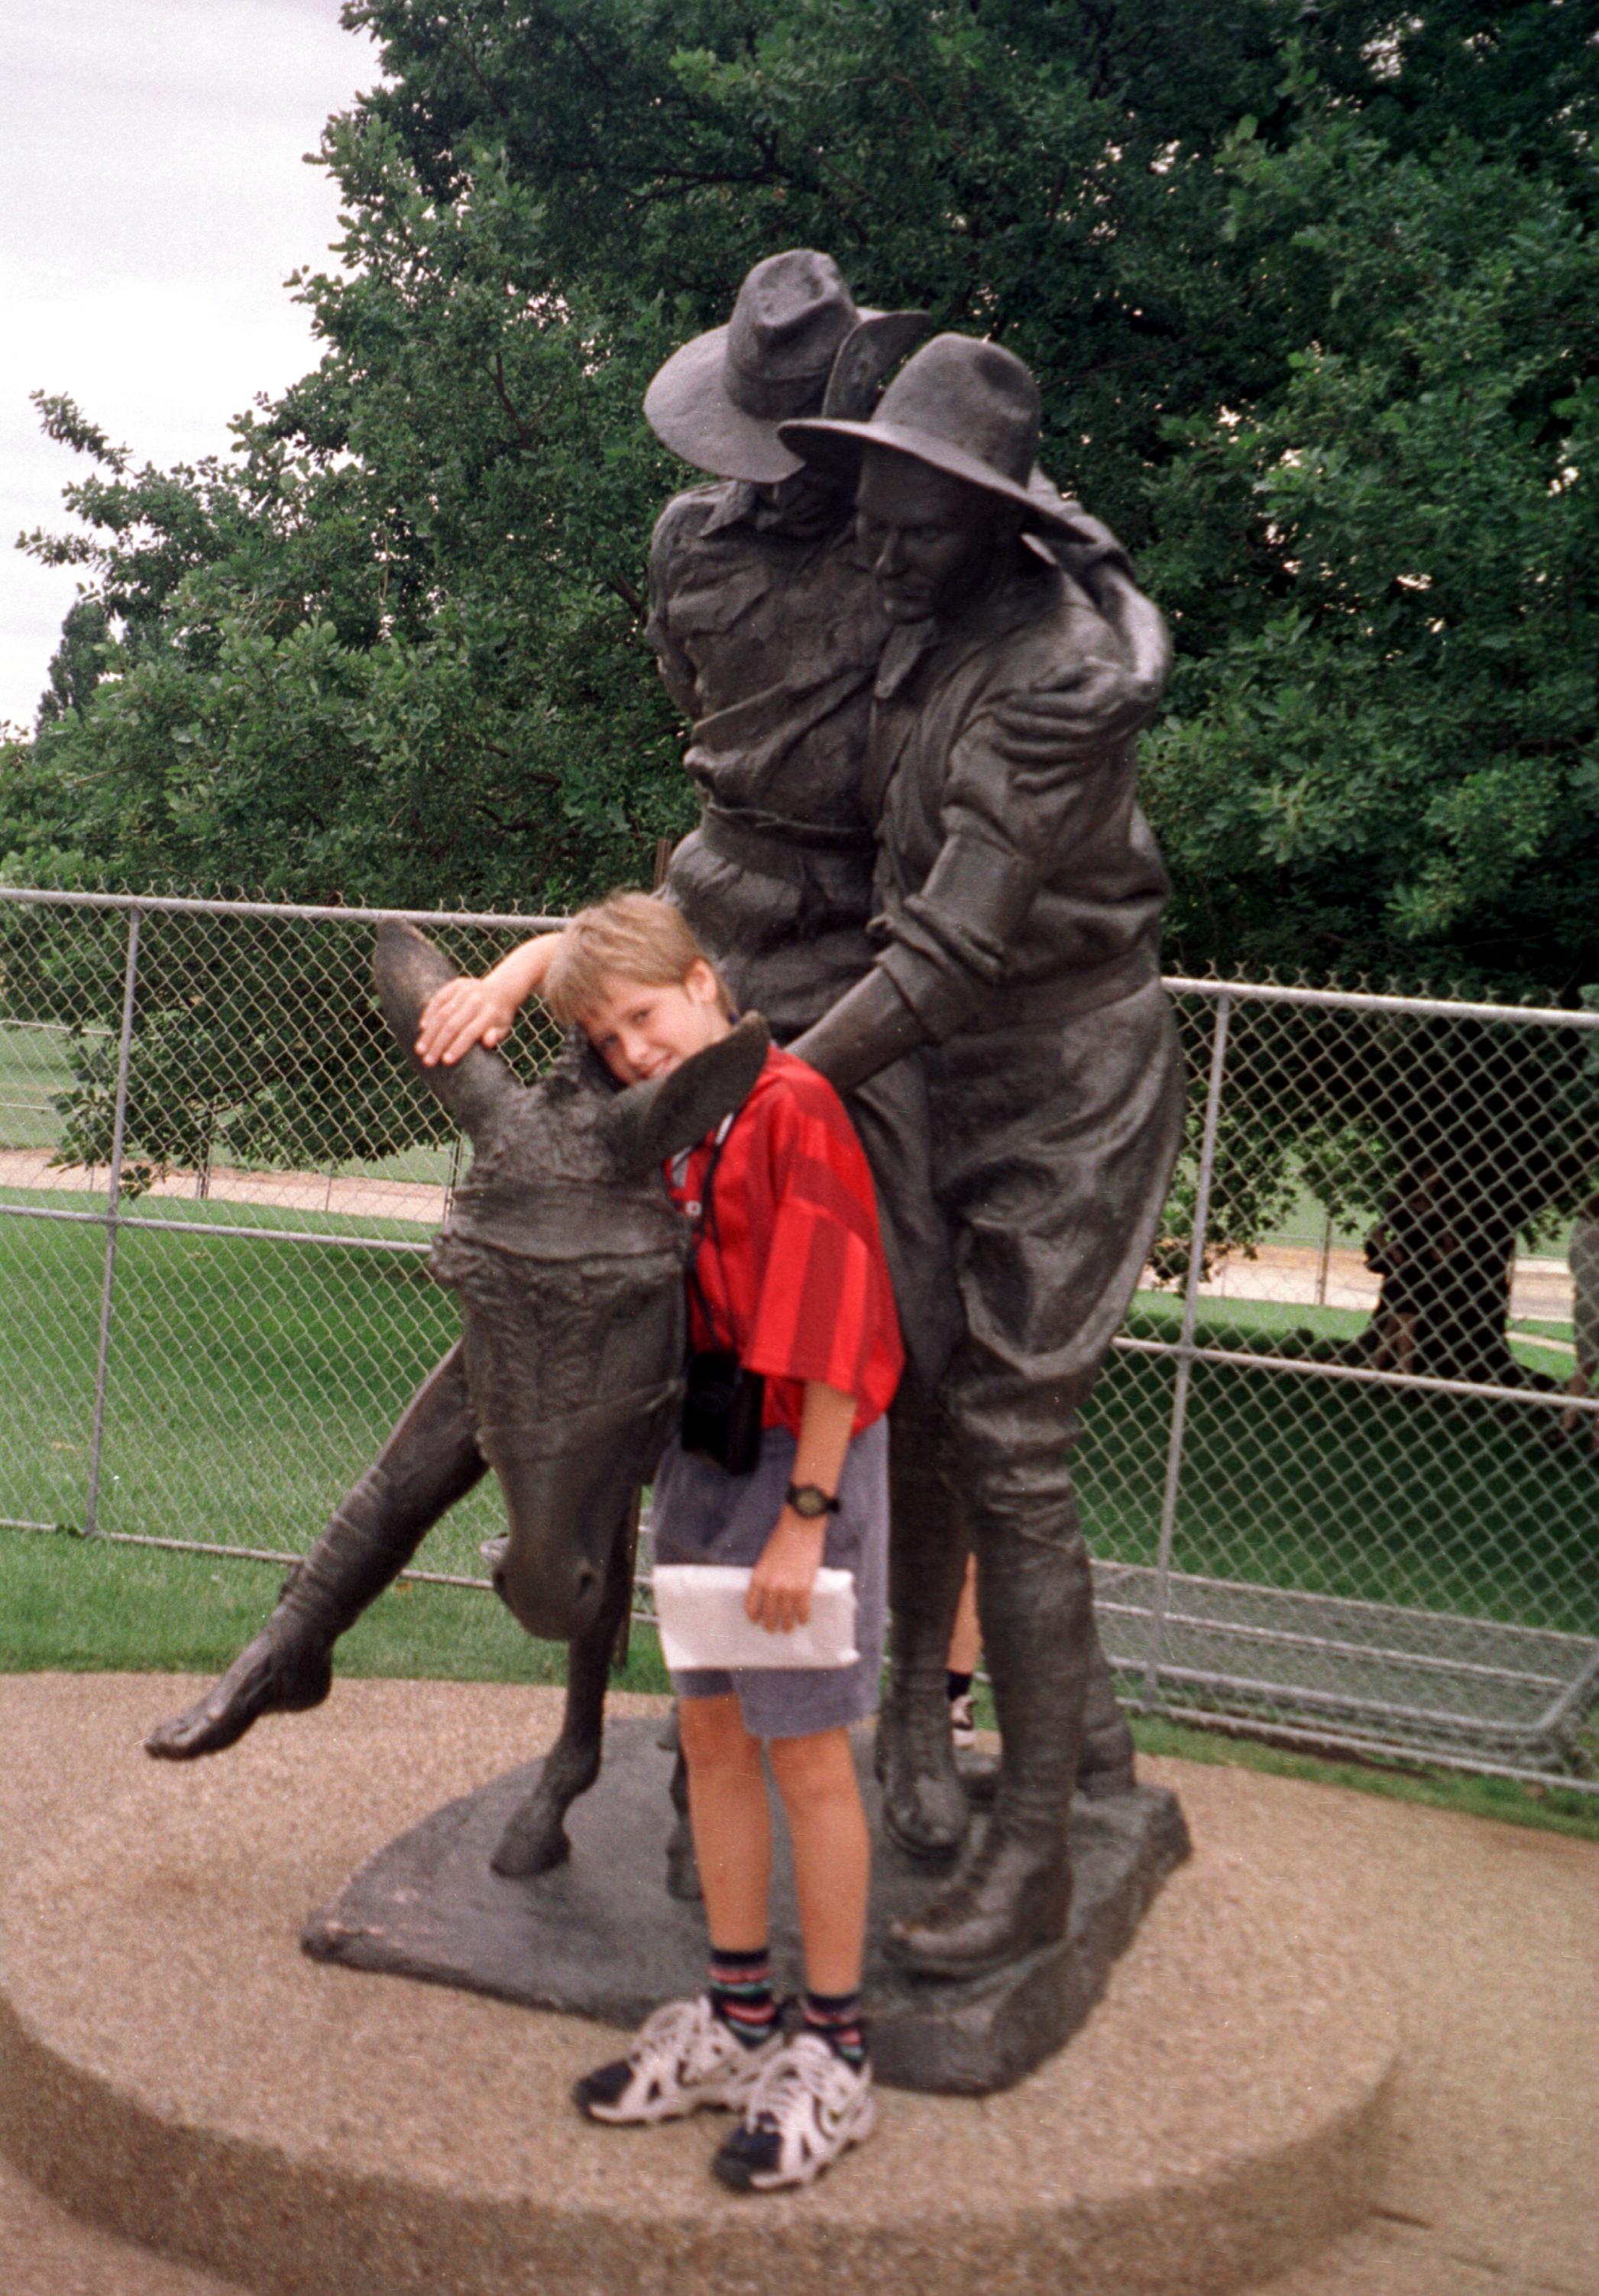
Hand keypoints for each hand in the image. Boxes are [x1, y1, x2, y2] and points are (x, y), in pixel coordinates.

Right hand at [415, 974, 519, 1067]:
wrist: (501, 990)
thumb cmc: (499, 1017)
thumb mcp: (504, 1029)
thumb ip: (496, 1036)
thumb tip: (488, 1042)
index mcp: (490, 1013)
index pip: (470, 1032)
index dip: (457, 1047)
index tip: (445, 1062)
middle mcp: (477, 1000)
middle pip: (453, 1024)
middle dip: (438, 1044)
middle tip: (427, 1061)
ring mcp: (465, 990)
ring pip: (442, 1013)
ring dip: (430, 1033)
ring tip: (420, 1049)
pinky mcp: (456, 984)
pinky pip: (438, 999)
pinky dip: (429, 1013)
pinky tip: (423, 1028)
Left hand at [745, 1510, 826, 1633]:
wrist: (800, 1526)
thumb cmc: (783, 1538)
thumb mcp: (766, 1558)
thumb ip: (767, 1575)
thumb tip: (770, 1591)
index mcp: (758, 1577)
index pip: (751, 1605)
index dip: (754, 1616)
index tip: (757, 1621)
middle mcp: (770, 1587)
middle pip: (768, 1614)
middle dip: (770, 1624)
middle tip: (773, 1630)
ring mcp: (787, 1589)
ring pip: (786, 1615)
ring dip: (787, 1624)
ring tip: (788, 1629)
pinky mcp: (804, 1587)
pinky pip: (802, 1609)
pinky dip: (803, 1616)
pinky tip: (803, 1620)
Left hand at [993, 654, 1161, 768]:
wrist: (1138, 704)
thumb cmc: (1108, 680)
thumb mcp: (1088, 666)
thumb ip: (1059, 673)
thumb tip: (1033, 687)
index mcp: (1086, 706)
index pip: (1045, 706)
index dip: (1022, 703)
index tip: (1007, 700)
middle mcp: (1087, 732)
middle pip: (1040, 729)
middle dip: (1014, 723)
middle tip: (996, 717)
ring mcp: (1087, 751)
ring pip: (1045, 753)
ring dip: (1017, 750)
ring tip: (995, 742)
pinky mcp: (1088, 763)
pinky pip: (1060, 776)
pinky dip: (1039, 781)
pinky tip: (1017, 781)